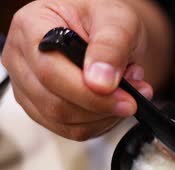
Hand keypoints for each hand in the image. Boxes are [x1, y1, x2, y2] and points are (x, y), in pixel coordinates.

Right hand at [2, 0, 153, 139]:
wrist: (108, 29)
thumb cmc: (105, 17)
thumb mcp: (118, 21)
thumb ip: (110, 48)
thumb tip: (101, 83)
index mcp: (31, 26)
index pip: (50, 72)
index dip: (88, 93)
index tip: (125, 98)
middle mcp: (21, 58)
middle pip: (55, 103)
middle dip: (103, 106)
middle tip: (135, 95)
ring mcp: (28, 86)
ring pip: (64, 122)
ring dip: (105, 115)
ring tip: (127, 90)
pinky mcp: (42, 107)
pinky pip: (72, 129)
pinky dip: (101, 122)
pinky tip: (114, 102)